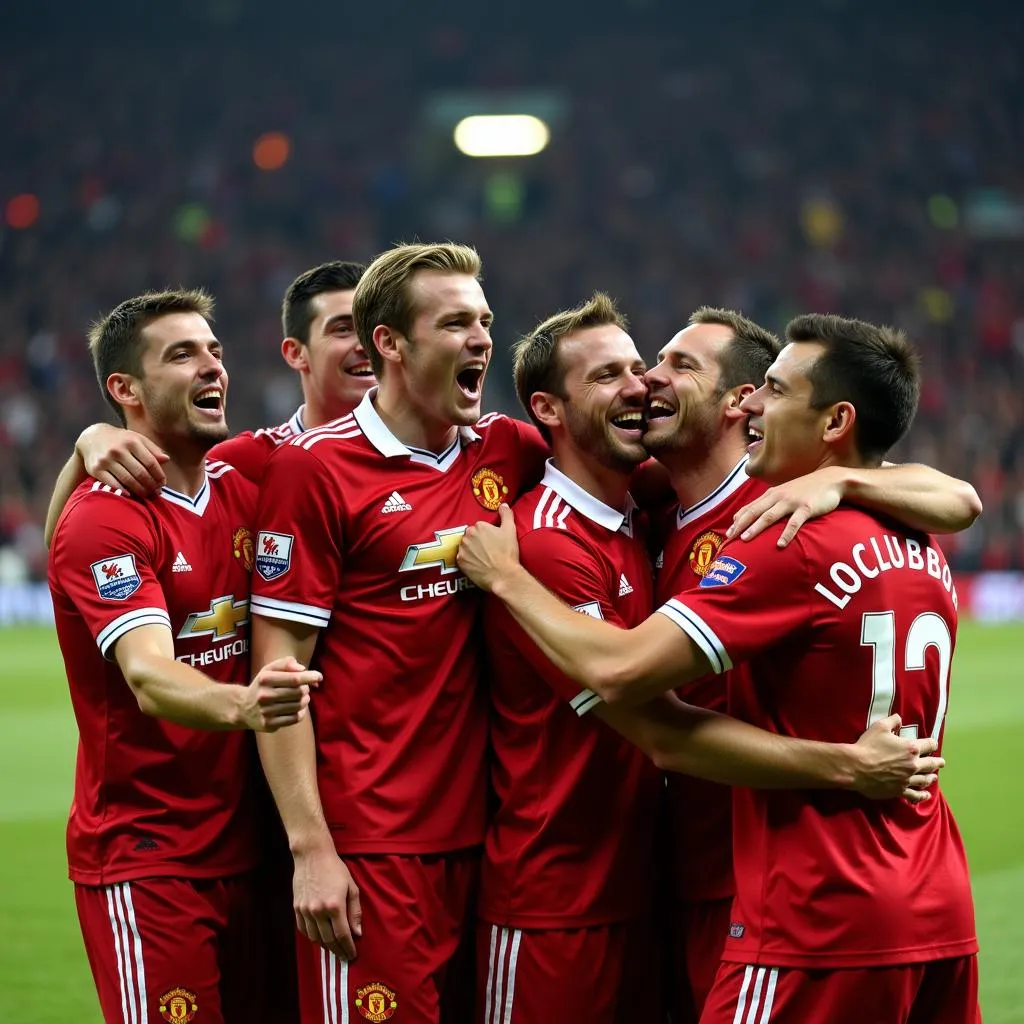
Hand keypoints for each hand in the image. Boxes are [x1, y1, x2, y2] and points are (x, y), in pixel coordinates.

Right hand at [77, 423, 168, 496]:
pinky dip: (123, 491)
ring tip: (147, 494)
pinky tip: (131, 495)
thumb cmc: (120, 440)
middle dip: (151, 485)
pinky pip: (113, 484)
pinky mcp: (96, 469)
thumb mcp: (137, 439)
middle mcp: (118, 450)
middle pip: (140, 473)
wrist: (92, 438)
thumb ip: (153, 449)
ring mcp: (106, 460)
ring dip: (140, 490)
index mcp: (131, 441)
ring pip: (128, 480)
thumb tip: (166, 460)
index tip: (163, 483)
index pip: (150, 462)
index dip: (159, 475)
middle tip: (156, 492)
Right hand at [241, 656, 319, 730]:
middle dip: (306, 688)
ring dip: (305, 700)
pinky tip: (297, 708)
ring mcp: (266, 711)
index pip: (294, 679)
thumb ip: (286, 663)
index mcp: (265, 679)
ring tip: (302, 697)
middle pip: (299, 692)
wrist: (243, 708)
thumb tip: (302, 668)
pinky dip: (301, 712)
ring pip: (298, 705)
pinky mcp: (269, 724)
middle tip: (305, 688)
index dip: (310, 677)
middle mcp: (264, 695)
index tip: (319, 677)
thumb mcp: (270, 669)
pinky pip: (295, 718)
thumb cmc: (263, 685)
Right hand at [293, 846, 361, 959]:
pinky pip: (303, 930)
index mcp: (335, 906)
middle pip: (328, 940)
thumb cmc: (335, 869)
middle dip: (338, 951)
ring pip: (315, 938)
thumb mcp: (351, 887)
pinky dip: (312, 937)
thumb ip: (355, 912)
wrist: (312, 855)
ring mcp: (305, 911)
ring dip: (325, 947)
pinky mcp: (296, 908)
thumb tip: (357, 933)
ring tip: (333, 949)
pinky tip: (319, 938)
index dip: (348, 948)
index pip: (342, 935)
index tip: (352, 955)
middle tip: (344, 957)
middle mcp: (318, 911)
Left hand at [456, 503, 520, 591]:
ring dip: (471, 550)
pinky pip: (462, 558)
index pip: (480, 527)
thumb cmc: (507, 553)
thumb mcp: (510, 530)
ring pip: (465, 546)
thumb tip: (504, 505)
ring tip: (483, 558)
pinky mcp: (460, 562)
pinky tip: (477, 564)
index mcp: (479, 526)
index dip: (487, 535)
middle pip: (471, 536)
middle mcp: (467, 536)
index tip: (493, 542)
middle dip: (477, 541)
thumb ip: (506, 514)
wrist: (503, 575)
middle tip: (488, 550)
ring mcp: (462, 549)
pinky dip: (468, 560)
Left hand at [727, 466, 846, 547]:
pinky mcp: (806, 508)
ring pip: (769, 516)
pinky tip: (780, 545)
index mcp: (772, 494)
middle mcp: (778, 497)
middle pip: (754, 512)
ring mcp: (792, 502)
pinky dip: (786, 534)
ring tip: (745, 540)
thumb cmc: (806, 490)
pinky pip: (794, 523)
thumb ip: (771, 503)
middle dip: (740, 525)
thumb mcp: (785, 494)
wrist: (830, 480)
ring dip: (756, 528)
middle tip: (729, 538)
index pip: (749, 508)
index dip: (737, 520)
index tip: (727, 533)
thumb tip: (755, 517)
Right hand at [849, 714, 944, 803]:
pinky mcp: (900, 790)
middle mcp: (913, 764)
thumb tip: (899, 717)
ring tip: (934, 777)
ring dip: (931, 777)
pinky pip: (915, 795)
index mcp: (911, 748)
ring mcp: (907, 779)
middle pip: (931, 764)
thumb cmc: (868, 745)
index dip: (932, 743)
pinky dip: (922, 796)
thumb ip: (892, 721)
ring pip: (925, 780)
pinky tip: (926, 795)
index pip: (930, 745)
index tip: (933, 744)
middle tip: (941, 762)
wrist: (856, 766)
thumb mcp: (879, 727)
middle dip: (937, 762)